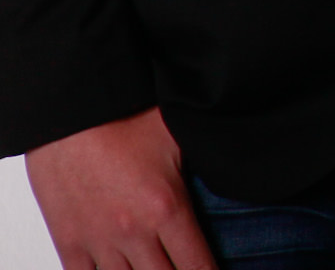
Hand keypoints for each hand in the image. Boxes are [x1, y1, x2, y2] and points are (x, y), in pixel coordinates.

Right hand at [25, 107, 214, 269]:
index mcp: (168, 208)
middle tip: (184, 266)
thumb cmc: (124, 117)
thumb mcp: (179, 141)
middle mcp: (134, 232)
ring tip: (154, 267)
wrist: (71, 114)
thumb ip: (201, 169)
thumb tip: (231, 170)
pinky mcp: (69, 241)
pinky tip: (118, 269)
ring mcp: (99, 241)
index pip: (197, 265)